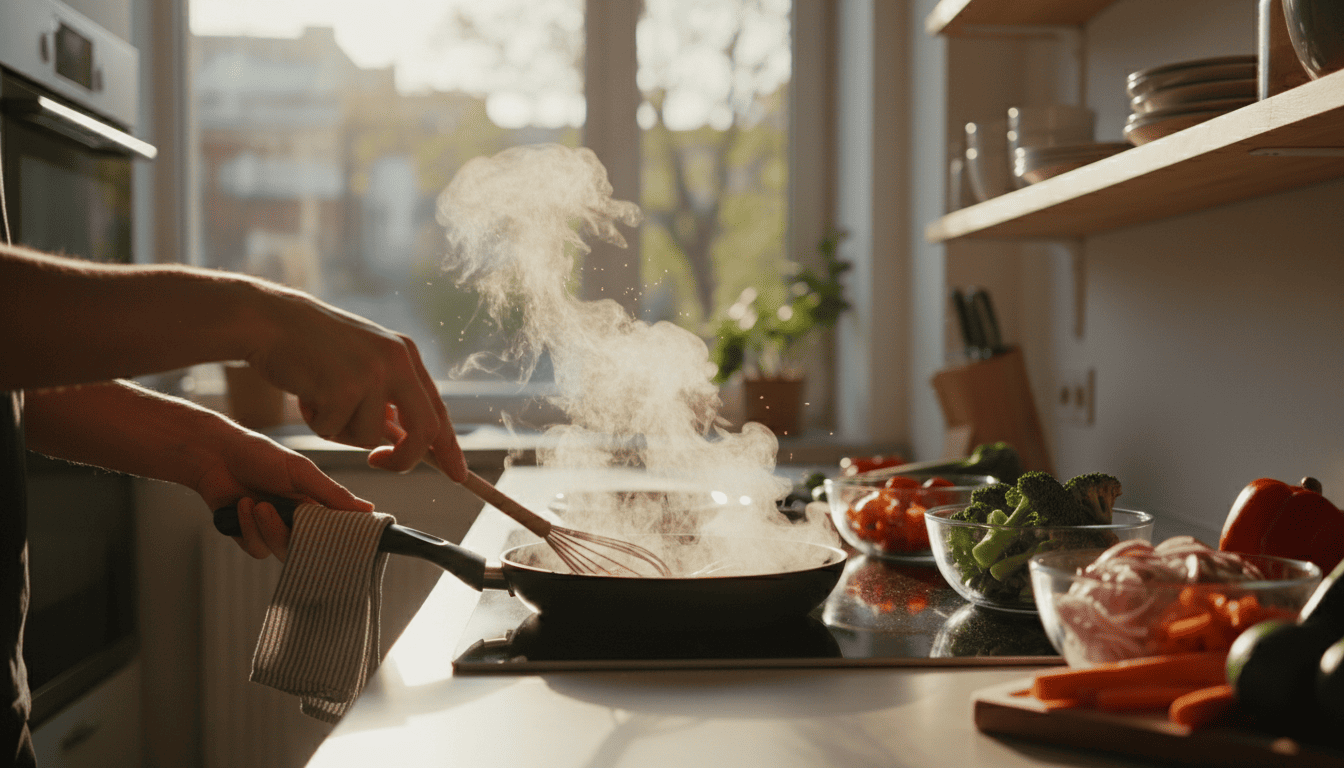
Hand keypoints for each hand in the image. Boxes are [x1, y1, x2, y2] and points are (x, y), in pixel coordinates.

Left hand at [194, 426, 373, 561]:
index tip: (345, 542)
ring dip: (266, 528)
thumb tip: (368, 509)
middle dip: (292, 533)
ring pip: (281, 551)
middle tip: (285, 513)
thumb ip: (332, 494)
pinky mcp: (249, 536)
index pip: (337, 530)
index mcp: (315, 503)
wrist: (216, 456)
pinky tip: (241, 505)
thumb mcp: (301, 472)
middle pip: (308, 547)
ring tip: (255, 503)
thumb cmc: (259, 456)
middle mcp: (297, 519)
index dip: (340, 538)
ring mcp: (272, 529)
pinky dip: (247, 528)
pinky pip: (257, 549)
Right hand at [244, 286, 468, 478]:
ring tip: (319, 398)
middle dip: (403, 460)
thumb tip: (404, 442)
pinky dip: (316, 422)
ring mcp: (371, 374)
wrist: (269, 321)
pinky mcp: (342, 388)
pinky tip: (305, 393)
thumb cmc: (312, 347)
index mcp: (406, 355)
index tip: (458, 474)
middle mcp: (396, 362)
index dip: (448, 447)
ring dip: (340, 429)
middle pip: (423, 432)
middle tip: (377, 463)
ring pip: (368, 437)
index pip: (437, 410)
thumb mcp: (363, 363)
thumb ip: (388, 398)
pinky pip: (333, 431)